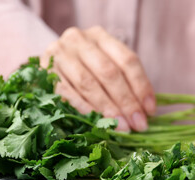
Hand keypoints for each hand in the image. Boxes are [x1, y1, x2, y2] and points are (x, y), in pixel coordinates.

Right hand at [41, 26, 155, 131]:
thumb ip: (126, 84)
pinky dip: (85, 110)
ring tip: (122, 128)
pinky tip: (98, 124)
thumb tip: (146, 112)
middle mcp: (79, 40)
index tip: (150, 111)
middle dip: (127, 101)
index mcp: (101, 36)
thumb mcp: (106, 67)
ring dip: (108, 109)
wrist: (49, 64)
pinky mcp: (44, 72)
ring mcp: (59, 54)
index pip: (127, 60)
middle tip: (138, 124)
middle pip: (109, 72)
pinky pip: (67, 93)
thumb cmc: (85, 69)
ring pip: (88, 83)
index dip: (141, 87)